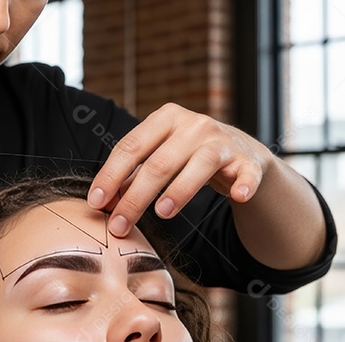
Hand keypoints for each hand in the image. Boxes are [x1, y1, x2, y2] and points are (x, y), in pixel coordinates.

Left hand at [87, 103, 273, 237]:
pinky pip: (247, 173)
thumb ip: (133, 175)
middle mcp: (194, 125)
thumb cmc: (189, 156)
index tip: (96, 201)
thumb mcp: (160, 156)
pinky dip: (244, 184)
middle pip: (159, 162)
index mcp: (165, 119)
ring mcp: (223, 141)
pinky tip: (238, 196)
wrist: (241, 152)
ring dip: (179, 190)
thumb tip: (102, 201)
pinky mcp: (248, 160)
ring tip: (161, 213)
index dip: (111, 175)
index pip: (131, 146)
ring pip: (199, 164)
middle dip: (136, 197)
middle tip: (120, 224)